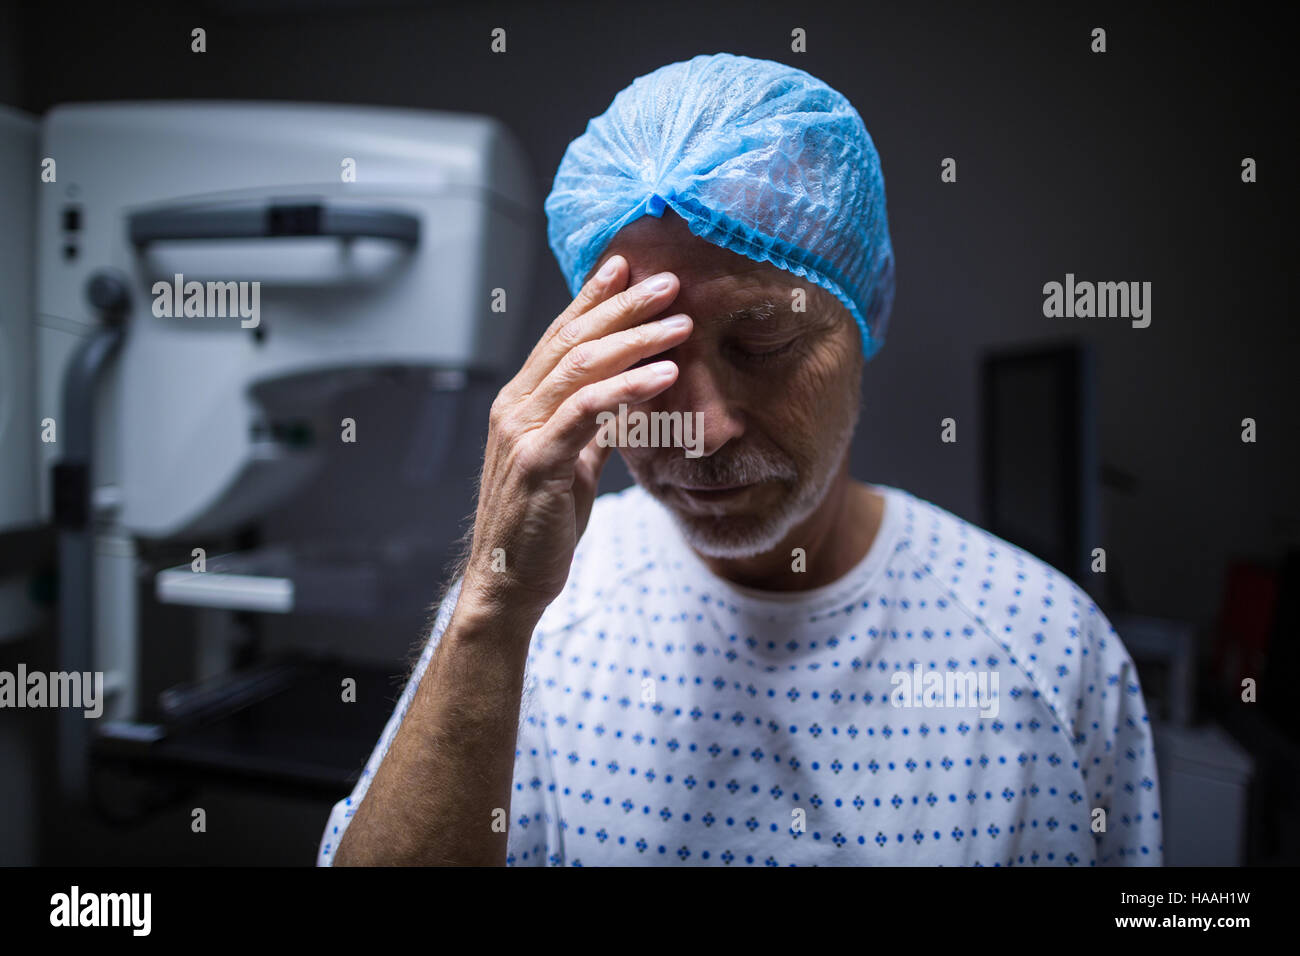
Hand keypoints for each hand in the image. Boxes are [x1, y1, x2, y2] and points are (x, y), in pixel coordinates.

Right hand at [459, 255, 691, 621]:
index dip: (592, 298)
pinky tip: (664, 375)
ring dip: (635, 339)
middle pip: (572, 339)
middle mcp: (515, 406)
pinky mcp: (537, 460)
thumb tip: (626, 404)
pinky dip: (627, 387)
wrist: (508, 581)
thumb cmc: (540, 527)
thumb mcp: (570, 466)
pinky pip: (587, 410)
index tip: (626, 266)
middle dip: (622, 306)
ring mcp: (522, 430)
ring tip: (680, 322)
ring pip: (581, 366)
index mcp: (521, 403)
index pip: (560, 336)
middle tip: (668, 281)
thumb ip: (591, 430)